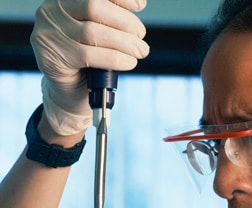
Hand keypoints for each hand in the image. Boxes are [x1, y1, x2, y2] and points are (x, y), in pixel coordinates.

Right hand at [30, 0, 149, 134]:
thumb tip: (138, 10)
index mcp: (64, 0)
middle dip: (125, 22)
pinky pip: (90, 55)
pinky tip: (129, 62)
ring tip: (140, 51)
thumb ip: (109, 22)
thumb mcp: (99, 37)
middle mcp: (52, 11)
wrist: (71, 93)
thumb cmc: (88, 63)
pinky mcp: (52, 57)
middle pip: (94, 7)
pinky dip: (115, 59)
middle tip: (141, 37)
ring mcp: (49, 34)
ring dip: (124, 42)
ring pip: (93, 32)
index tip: (141, 5)